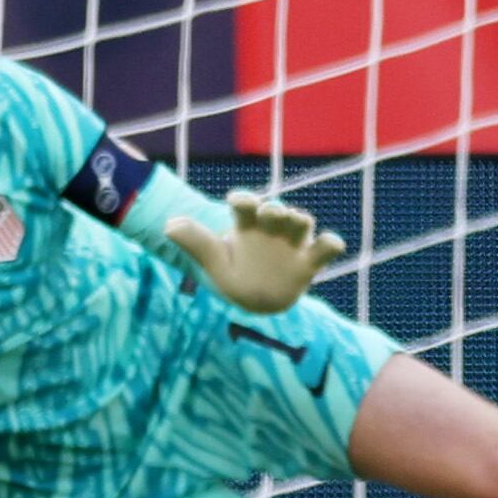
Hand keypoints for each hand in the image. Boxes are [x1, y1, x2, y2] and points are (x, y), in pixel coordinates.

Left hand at [167, 189, 347, 313]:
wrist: (256, 298)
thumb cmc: (232, 273)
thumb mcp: (211, 260)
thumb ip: (194, 241)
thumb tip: (168, 225)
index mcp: (247, 224)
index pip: (245, 203)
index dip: (243, 199)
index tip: (237, 201)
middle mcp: (271, 228)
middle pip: (276, 210)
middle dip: (274, 209)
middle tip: (269, 212)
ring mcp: (292, 242)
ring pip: (301, 221)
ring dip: (299, 219)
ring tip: (296, 221)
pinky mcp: (309, 260)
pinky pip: (325, 248)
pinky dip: (330, 243)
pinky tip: (330, 243)